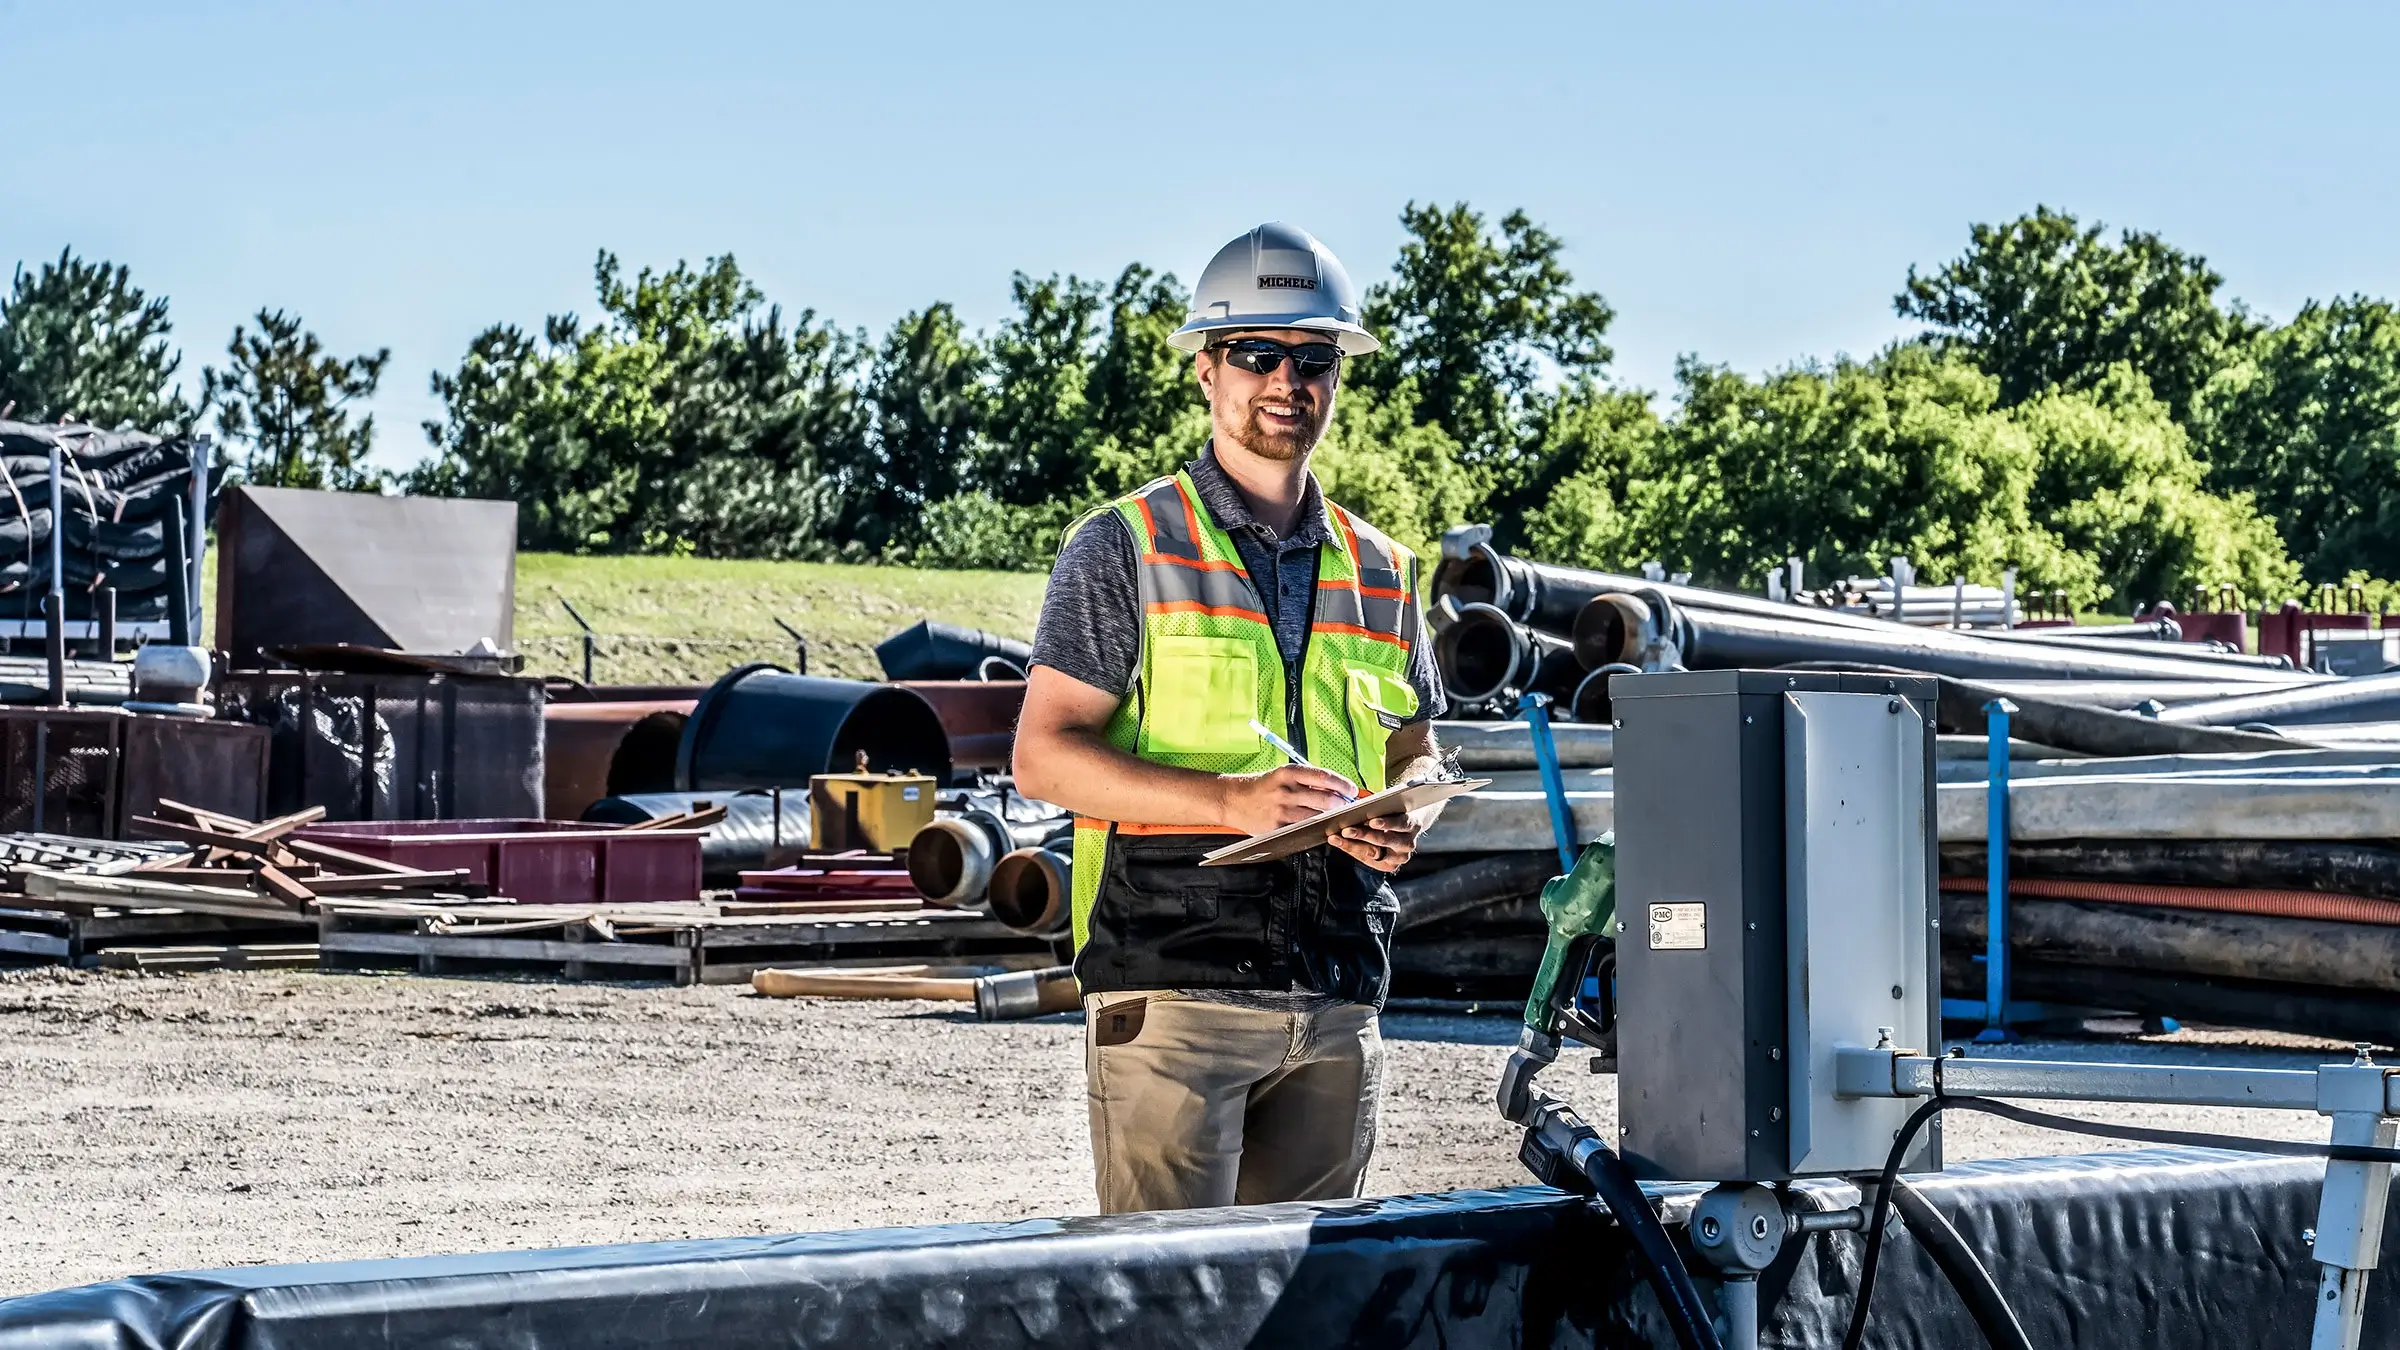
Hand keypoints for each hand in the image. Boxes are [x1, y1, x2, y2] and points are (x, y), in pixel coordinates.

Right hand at [1218, 765, 1357, 836]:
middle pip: (1326, 799)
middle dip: (1341, 804)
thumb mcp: (1282, 775)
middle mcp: (1286, 790)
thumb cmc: (1261, 787)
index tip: (1352, 790)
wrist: (1232, 800)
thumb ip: (1306, 781)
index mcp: (1289, 773)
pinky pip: (1303, 829)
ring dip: (1331, 818)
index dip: (1343, 785)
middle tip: (1348, 806)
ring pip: (1317, 816)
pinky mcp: (1278, 827)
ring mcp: (1282, 810)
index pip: (1324, 777)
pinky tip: (1320, 827)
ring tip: (1337, 817)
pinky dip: (1315, 829)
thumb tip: (1335, 788)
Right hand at [1330, 812, 1423, 873]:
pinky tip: (1374, 821)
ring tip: (1354, 828)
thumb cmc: (1387, 825)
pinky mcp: (1414, 826)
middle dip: (1355, 841)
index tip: (1333, 838)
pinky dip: (1386, 824)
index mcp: (1385, 863)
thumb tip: (1334, 832)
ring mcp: (1407, 843)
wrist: (1414, 812)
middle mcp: (1398, 857)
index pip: (1362, 856)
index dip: (1347, 847)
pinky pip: (1399, 826)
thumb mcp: (1372, 834)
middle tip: (1342, 833)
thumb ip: (1357, 837)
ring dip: (1367, 834)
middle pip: (1372, 850)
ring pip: (1385, 840)